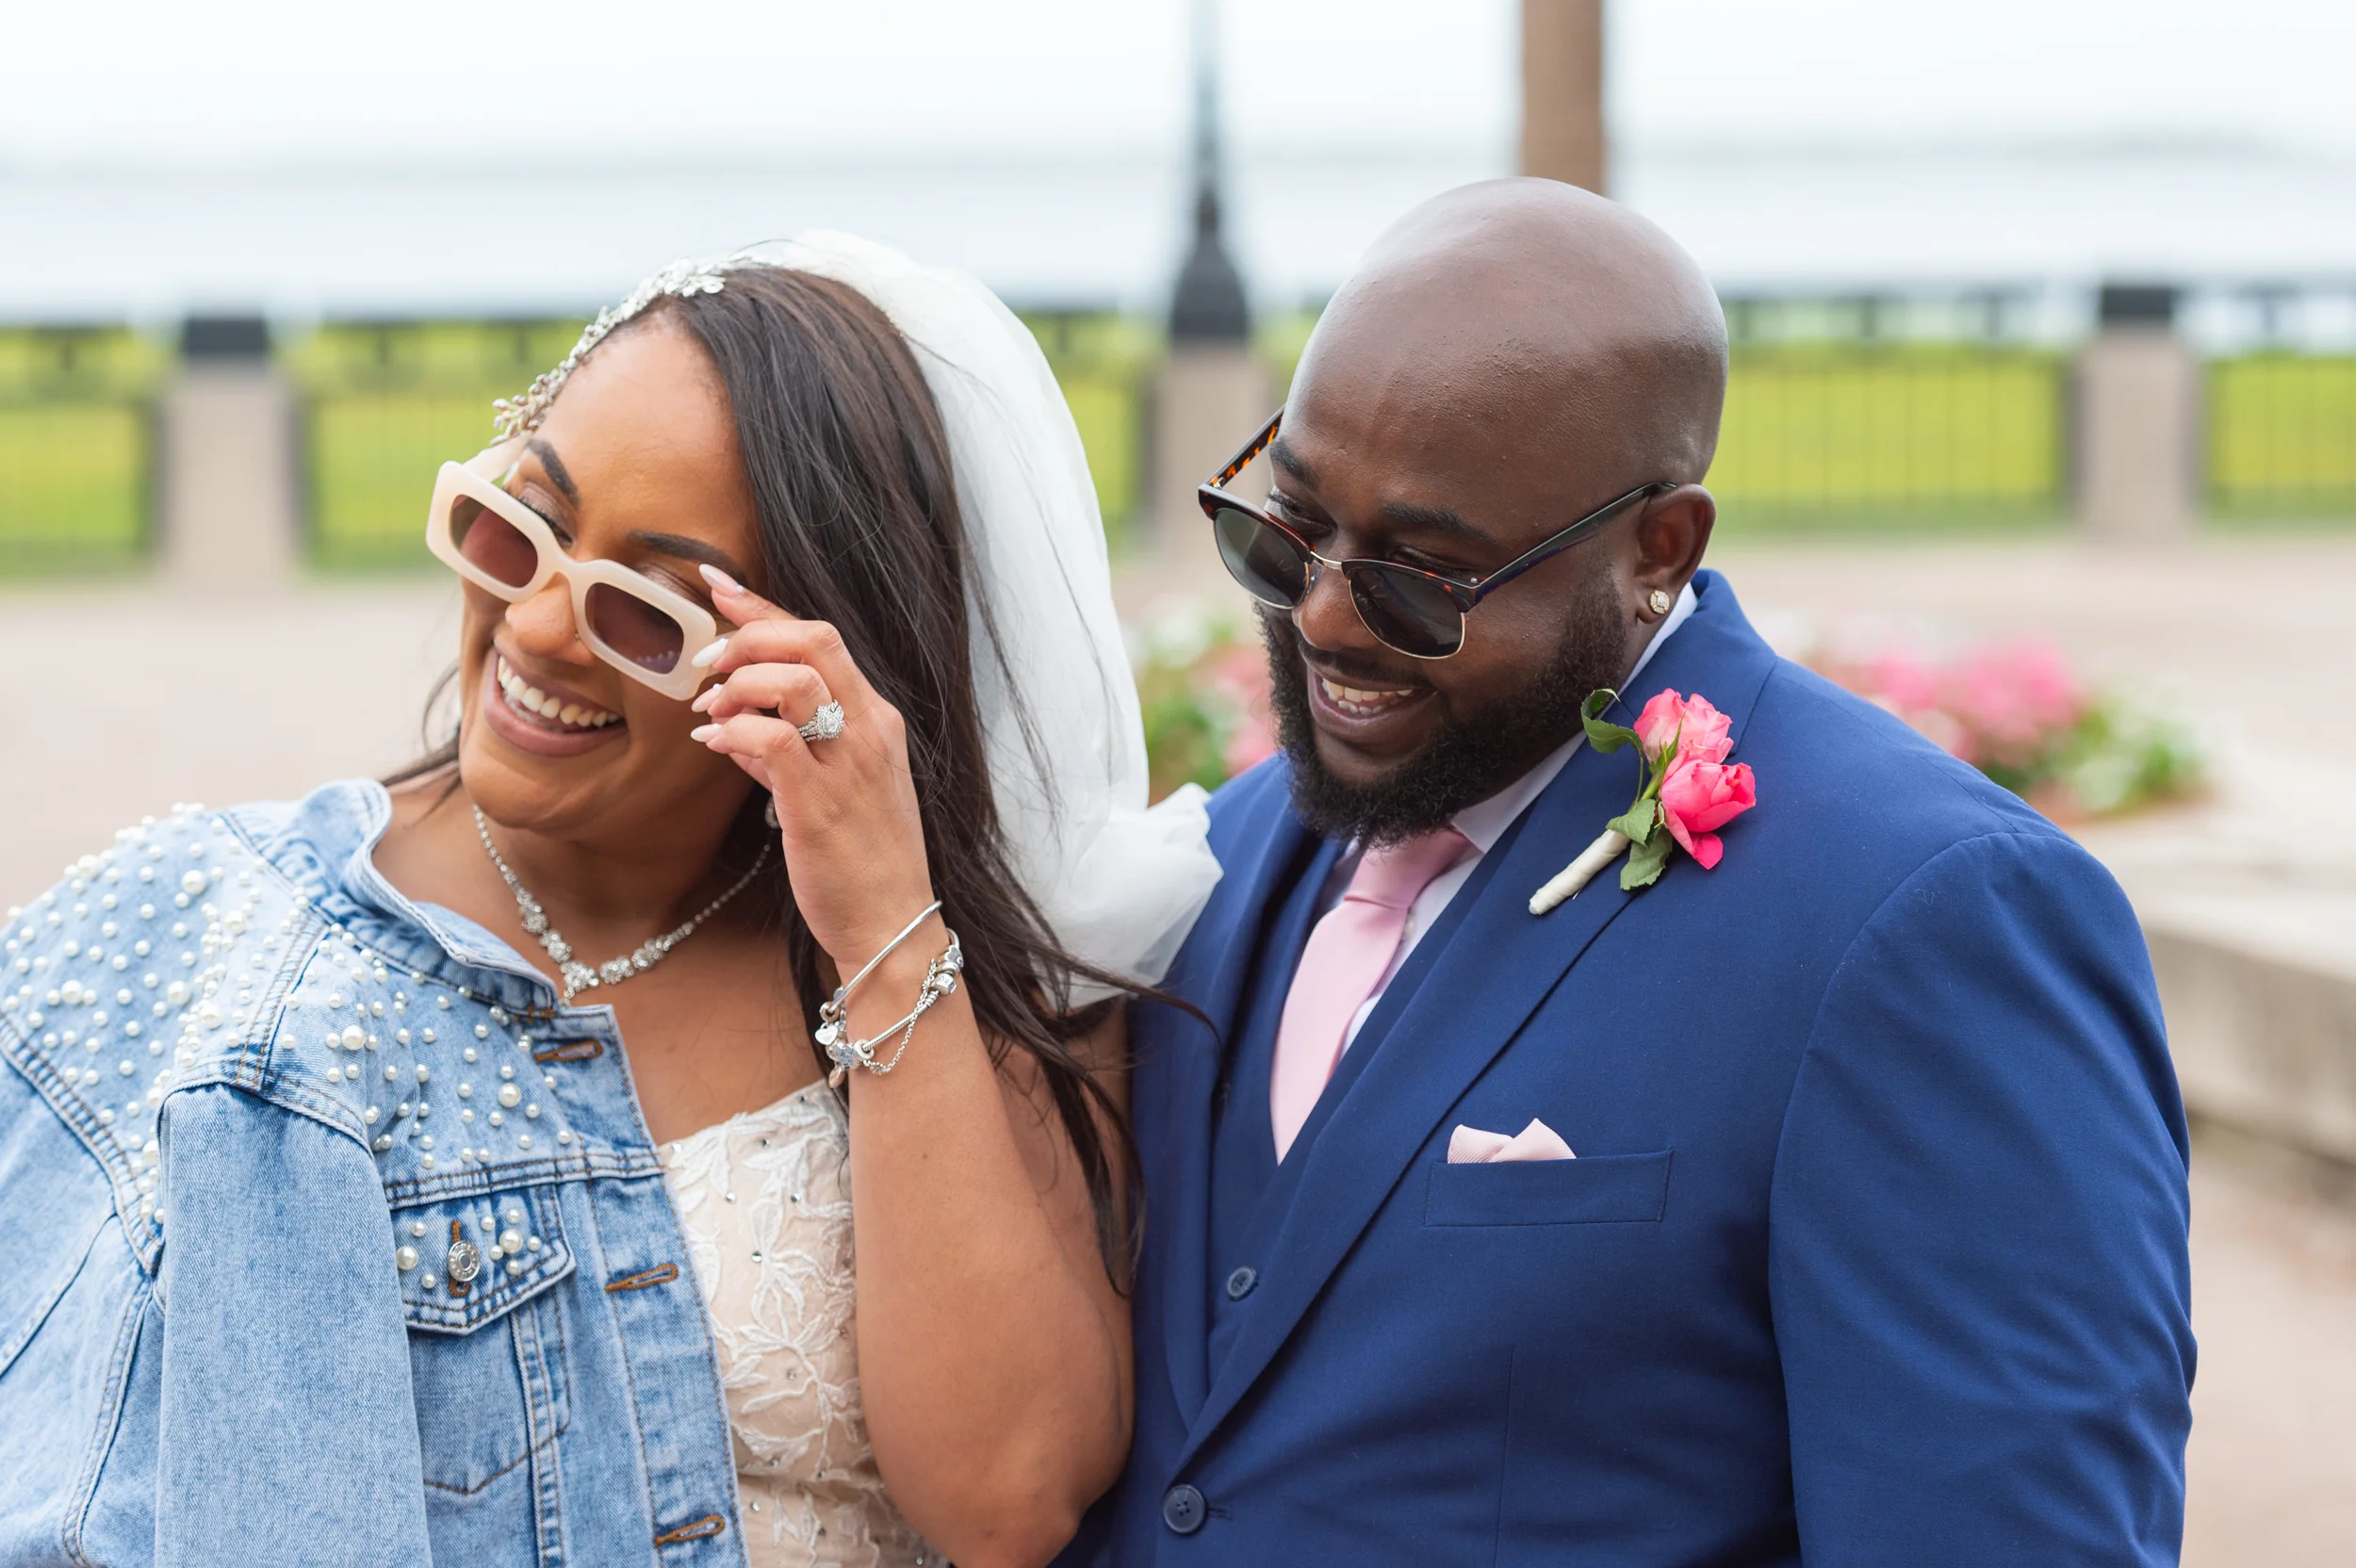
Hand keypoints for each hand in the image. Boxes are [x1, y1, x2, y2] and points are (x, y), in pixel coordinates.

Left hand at [687, 566, 938, 971]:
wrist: (892, 926)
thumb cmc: (863, 861)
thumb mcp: (833, 792)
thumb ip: (788, 753)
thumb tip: (736, 729)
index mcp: (876, 719)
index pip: (822, 639)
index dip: (765, 607)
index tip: (718, 586)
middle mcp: (870, 731)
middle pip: (813, 640)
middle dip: (749, 636)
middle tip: (708, 665)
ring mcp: (850, 766)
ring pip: (793, 681)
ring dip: (738, 684)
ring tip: (711, 712)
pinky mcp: (821, 804)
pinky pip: (770, 742)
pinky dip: (733, 733)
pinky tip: (714, 743)